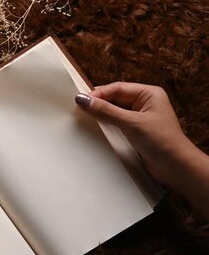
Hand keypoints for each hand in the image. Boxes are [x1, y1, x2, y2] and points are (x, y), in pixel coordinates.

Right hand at [76, 82, 208, 219]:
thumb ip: (106, 111)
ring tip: (85, 117)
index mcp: (149, 94)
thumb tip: (83, 99)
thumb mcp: (131, 123)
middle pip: (115, 98)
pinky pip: (116, 124)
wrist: (175, 166)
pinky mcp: (135, 132)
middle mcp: (145, 104)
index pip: (117, 88)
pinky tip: (97, 128)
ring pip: (114, 111)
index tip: (81, 100)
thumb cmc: (162, 141)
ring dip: (101, 114)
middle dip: (98, 103)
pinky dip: (106, 125)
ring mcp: (139, 118)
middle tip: (80, 108)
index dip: (98, 93)